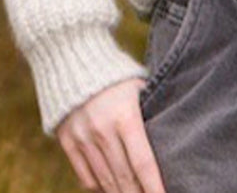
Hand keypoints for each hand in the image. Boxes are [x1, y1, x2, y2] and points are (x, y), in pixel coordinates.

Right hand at [55, 76, 166, 192]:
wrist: (72, 57)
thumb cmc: (116, 73)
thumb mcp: (139, 87)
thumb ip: (151, 113)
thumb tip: (169, 138)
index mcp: (125, 116)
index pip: (143, 162)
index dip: (154, 186)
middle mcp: (102, 130)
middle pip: (124, 177)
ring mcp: (82, 138)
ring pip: (105, 181)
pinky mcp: (67, 141)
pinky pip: (85, 176)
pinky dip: (100, 187)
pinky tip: (112, 188)